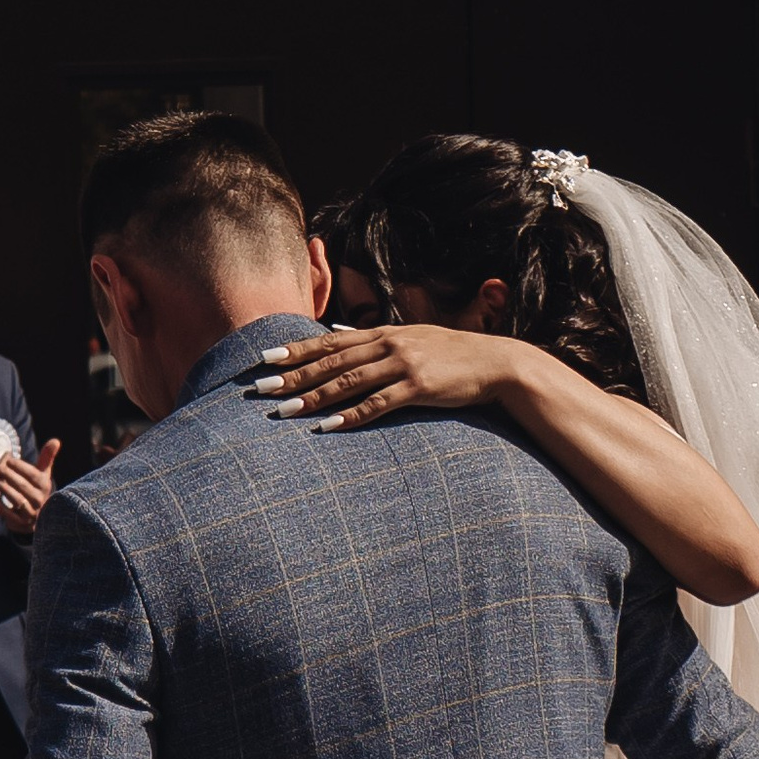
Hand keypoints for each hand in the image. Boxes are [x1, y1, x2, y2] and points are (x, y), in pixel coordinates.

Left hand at [0, 438, 60, 534]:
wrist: (38, 517)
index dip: (18, 465)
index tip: (7, 458)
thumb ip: (47, 457)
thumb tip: (56, 440)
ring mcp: (32, 512)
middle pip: (22, 485)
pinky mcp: (22, 523)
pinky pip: (10, 515)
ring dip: (4, 489)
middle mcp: (40, 499)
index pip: (31, 473)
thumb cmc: (36, 489)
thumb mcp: (42, 474)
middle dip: (8, 475)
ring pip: (17, 499)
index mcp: (44, 485)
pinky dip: (0, 506)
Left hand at [257, 324, 517, 429]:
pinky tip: (329, 427)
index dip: (296, 350)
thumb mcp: (411, 336)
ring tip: (285, 412)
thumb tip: (339, 331)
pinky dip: (352, 416)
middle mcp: (388, 344)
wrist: (496, 363)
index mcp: (384, 333)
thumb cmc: (452, 354)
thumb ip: (373, 336)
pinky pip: (378, 405)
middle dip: (294, 375)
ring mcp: (403, 365)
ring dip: (314, 397)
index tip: (265, 359)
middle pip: (331, 361)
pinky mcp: (419, 388)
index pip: (330, 341)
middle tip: (262, 389)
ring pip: (349, 382)